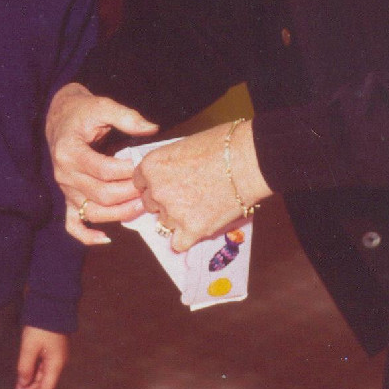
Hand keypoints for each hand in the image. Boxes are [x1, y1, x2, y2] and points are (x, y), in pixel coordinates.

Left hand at [15, 327, 68, 388]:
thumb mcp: (29, 347)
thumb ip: (25, 367)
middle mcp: (58, 362)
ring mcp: (56, 355)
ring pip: (44, 374)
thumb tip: (23, 384)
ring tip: (18, 383)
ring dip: (32, 380)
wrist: (51, 305)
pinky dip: (34, 371)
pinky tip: (25, 371)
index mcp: (56, 364)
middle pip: (46, 383)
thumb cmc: (41, 326)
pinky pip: (44, 365)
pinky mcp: (53, 348)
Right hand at [46, 82, 157, 245]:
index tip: (146, 166)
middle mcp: (64, 174)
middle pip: (101, 194)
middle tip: (151, 188)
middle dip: (130, 193)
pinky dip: (87, 236)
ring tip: (143, 206)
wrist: (61, 118)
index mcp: (70, 152)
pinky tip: (106, 239)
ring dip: (120, 214)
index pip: (103, 170)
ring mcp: (65, 190)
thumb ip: (127, 117)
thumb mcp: (103, 106)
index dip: (128, 171)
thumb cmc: (83, 112)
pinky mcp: (68, 198)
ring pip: (94, 212)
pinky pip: (73, 224)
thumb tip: (153, 129)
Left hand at [133, 121, 269, 253]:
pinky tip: (199, 226)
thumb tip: (167, 172)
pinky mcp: (191, 230)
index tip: (168, 183)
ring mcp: (173, 212)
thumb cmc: (222, 146)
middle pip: (150, 204)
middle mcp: (157, 190)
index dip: (155, 183)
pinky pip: (178, 243)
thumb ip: (168, 163)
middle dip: (165, 201)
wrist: (249, 160)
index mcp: (151, 166)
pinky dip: (187, 238)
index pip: (139, 182)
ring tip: (200, 207)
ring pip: (164, 223)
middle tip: (187, 194)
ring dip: (177, 219)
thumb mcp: (183, 145)